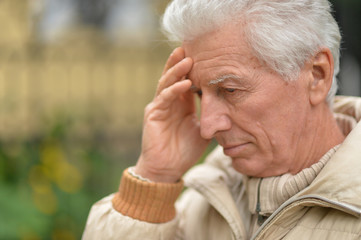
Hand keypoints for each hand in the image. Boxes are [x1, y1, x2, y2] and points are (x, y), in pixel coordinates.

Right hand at [134, 48, 209, 182]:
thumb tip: (228, 106)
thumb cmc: (184, 151)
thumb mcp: (202, 131)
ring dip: (177, 70)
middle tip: (191, 46)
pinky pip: (164, 98)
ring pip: (167, 82)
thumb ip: (210, 117)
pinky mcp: (153, 114)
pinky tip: (185, 83)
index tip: (205, 55)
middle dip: (181, 61)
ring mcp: (160, 106)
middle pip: (174, 76)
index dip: (193, 69)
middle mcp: (170, 102)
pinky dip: (174, 90)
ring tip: (188, 58)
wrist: (167, 169)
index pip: (187, 80)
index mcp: (182, 104)